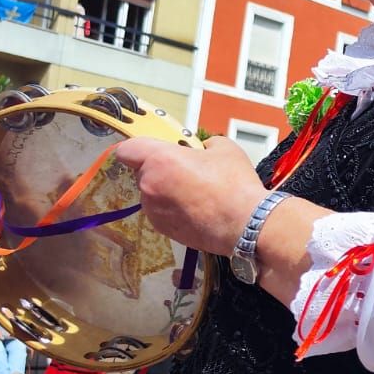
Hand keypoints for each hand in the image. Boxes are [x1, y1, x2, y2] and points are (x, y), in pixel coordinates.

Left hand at [113, 136, 267, 256]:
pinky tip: (197, 210)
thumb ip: (205, 144)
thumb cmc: (234, 184)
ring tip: (196, 194)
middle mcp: (150, 186)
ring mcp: (154, 211)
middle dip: (160, 170)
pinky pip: (161, 213)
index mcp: (160, 160)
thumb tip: (203, 149)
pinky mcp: (163, 229)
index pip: (127, 150)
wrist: (246, 225)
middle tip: (187, 171)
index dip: (137, 148)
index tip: (152, 150)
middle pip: (142, 173)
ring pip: (152, 194)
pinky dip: (173, 210)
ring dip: (166, 191)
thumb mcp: (224, 148)